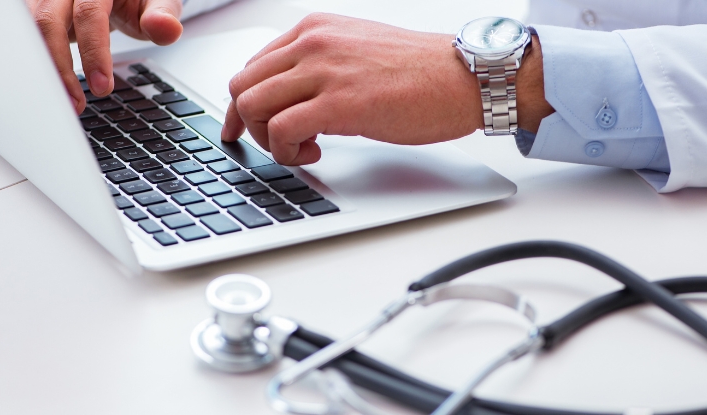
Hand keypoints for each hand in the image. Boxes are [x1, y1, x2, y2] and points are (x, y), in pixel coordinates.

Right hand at [26, 0, 183, 112]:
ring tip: (60, 102)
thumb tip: (167, 29)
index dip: (94, 52)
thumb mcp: (155, 2)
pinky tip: (46, 89)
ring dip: (43, 69)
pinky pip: (25, 38)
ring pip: (30, 30)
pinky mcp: (34, 11)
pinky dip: (34, 65)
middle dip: (60, 66)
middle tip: (76, 103)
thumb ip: (162, 15)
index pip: (89, 13)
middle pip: (48, 20)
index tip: (102, 87)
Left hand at [221, 13, 550, 165]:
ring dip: (267, 140)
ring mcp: (323, 71)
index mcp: (314, 29)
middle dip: (249, 124)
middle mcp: (312, 43)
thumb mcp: (356, 51)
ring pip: (252, 107)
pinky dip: (287, 152)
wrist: (464, 76)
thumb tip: (289, 97)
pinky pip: (280, 130)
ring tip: (301, 149)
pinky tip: (314, 153)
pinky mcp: (338, 103)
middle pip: (242, 87)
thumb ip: (319, 66)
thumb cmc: (420, 71)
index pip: (252, 66)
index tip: (242, 128)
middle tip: (276, 144)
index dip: (242, 105)